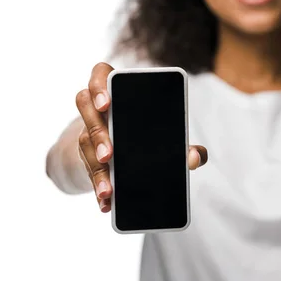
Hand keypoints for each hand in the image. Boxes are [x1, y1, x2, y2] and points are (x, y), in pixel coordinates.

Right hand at [75, 62, 207, 212]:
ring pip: (84, 144)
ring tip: (109, 190)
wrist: (120, 150)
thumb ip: (182, 143)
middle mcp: (96, 108)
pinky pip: (86, 170)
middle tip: (109, 155)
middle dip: (97, 133)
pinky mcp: (84, 155)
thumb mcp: (163, 134)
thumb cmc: (145, 133)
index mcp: (116, 91)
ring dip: (96, 170)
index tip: (107, 104)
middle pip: (86, 110)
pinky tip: (106, 204)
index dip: (100, 87)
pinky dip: (98, 188)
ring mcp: (86, 130)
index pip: (101, 75)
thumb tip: (195, 158)